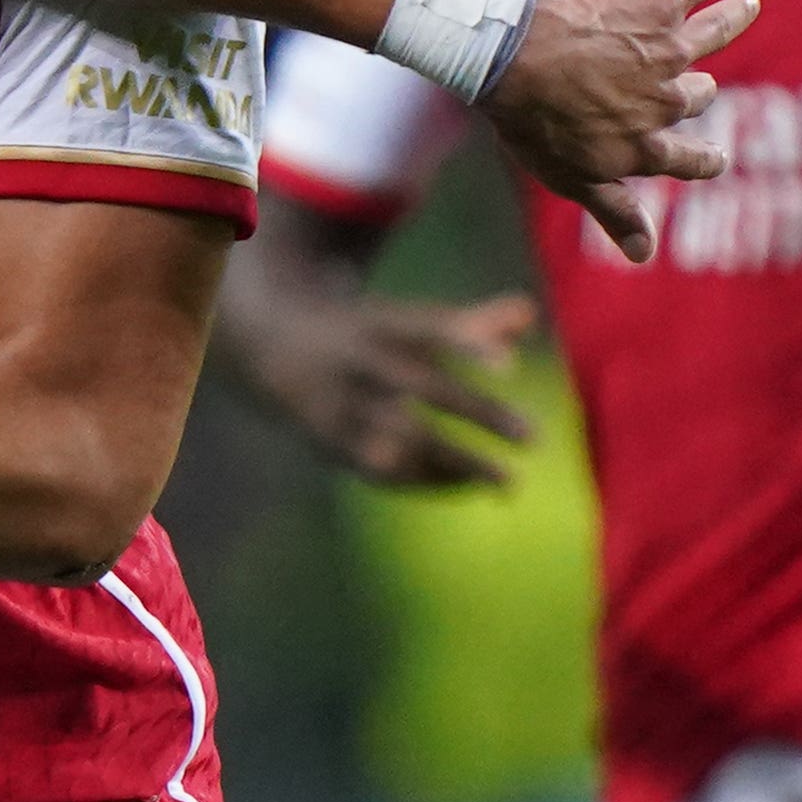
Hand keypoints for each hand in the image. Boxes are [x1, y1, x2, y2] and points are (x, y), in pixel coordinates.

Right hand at [255, 289, 541, 487]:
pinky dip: (429, 482)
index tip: (510, 368)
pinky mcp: (332, 445)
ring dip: (457, 464)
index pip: (425, 329)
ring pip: (403, 440)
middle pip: (421, 388)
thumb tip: (528, 314)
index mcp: (376, 324)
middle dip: (477, 413)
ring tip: (509, 484)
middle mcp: (356, 364)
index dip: (465, 344)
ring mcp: (340, 408)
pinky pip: (384, 472)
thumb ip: (467, 320)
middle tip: (534, 437)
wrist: (268, 351)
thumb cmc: (360, 335)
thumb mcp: (402, 320)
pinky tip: (470, 488)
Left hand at [486, 0, 761, 264]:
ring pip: (715, 35)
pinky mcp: (659, 4)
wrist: (514, 56)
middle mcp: (665, 99)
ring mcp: (667, 50)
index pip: (690, 159)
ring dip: (733, 19)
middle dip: (695, 90)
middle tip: (690, 80)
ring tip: (748, 6)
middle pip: (698, 95)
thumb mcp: (571, 178)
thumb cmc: (532, 120)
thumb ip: (614, 213)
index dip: (703, 160)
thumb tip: (645, 257)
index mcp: (645, 145)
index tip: (714, 159)